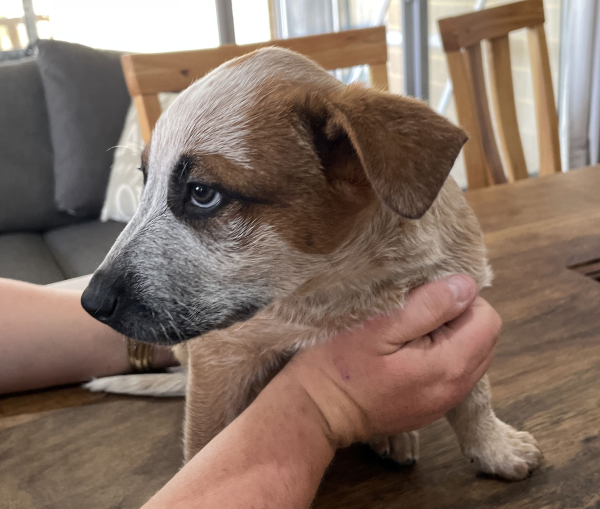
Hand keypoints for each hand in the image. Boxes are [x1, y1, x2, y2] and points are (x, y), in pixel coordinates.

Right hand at [284, 274, 500, 447]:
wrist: (316, 411)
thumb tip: (467, 286)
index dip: (461, 300)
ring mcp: (442, 404)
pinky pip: (452, 374)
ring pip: (470, 357)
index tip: (424, 299)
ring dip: (448, 338)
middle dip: (457, 319)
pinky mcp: (428, 409)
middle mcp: (455, 390)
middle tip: (413, 315)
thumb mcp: (380, 325)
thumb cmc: (340, 363)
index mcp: (448, 366)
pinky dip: (439, 357)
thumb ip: (429, 305)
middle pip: (483, 340)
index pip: (488, 320)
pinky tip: (403, 355)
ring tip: (406, 334)